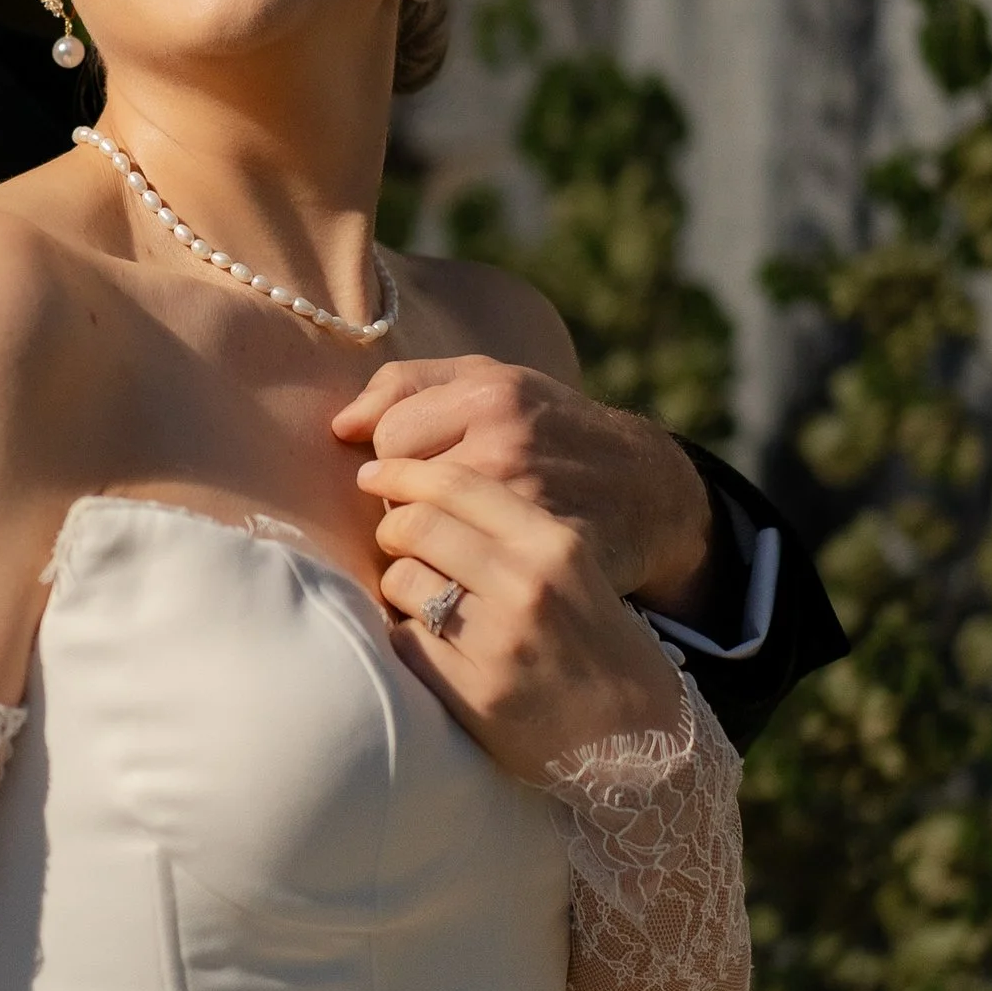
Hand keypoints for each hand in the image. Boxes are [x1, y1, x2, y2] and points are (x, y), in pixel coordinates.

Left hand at [334, 357, 715, 616]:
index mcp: (495, 397)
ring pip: (415, 556)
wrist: (649, 493)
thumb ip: (409, 386)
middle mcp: (513, 451)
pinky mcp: (545, 579)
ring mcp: (531, 516)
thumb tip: (341, 427)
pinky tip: (473, 595)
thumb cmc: (554, 433)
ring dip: (419, 563)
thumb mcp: (496, 383)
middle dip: (406, 514)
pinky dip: (444, 607)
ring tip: (454, 557)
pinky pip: (444, 606)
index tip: (420, 474)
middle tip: (435, 520)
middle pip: (400, 500)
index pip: (388, 442)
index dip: (395, 464)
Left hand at [352, 452, 686, 778]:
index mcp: (554, 544)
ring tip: (423, 604)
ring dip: (398, 587)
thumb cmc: (594, 647)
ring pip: (401, 580)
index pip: (456, 485)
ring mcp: (499, 639)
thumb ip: (507, 533)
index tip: (372, 475)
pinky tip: (432, 647)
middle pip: (415, 525)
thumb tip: (415, 497)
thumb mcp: (570, 571)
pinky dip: (406, 638)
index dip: (402, 473)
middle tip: (391, 542)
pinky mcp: (473, 692)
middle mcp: (528, 583)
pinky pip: (403, 641)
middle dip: (391, 528)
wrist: (639, 740)